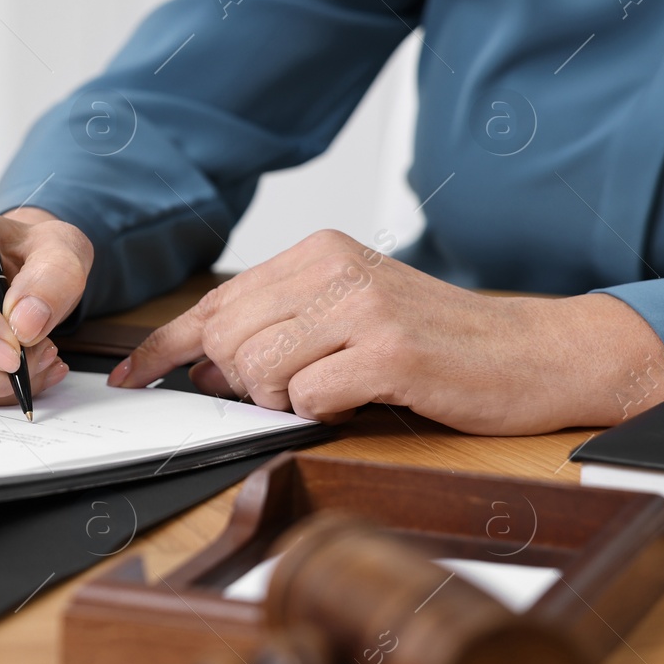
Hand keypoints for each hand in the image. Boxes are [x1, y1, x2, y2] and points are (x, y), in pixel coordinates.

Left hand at [108, 229, 663, 434]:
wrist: (533, 353)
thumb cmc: (437, 342)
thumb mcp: (347, 317)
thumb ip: (275, 329)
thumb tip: (199, 364)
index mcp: (317, 253)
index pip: (214, 302)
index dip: (164, 346)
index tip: (130, 375)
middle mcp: (334, 269)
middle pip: (226, 339)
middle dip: (239, 381)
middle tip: (286, 390)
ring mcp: (362, 307)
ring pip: (258, 369)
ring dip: (281, 399)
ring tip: (331, 390)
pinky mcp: (389, 352)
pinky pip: (306, 396)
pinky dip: (320, 410)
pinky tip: (358, 397)